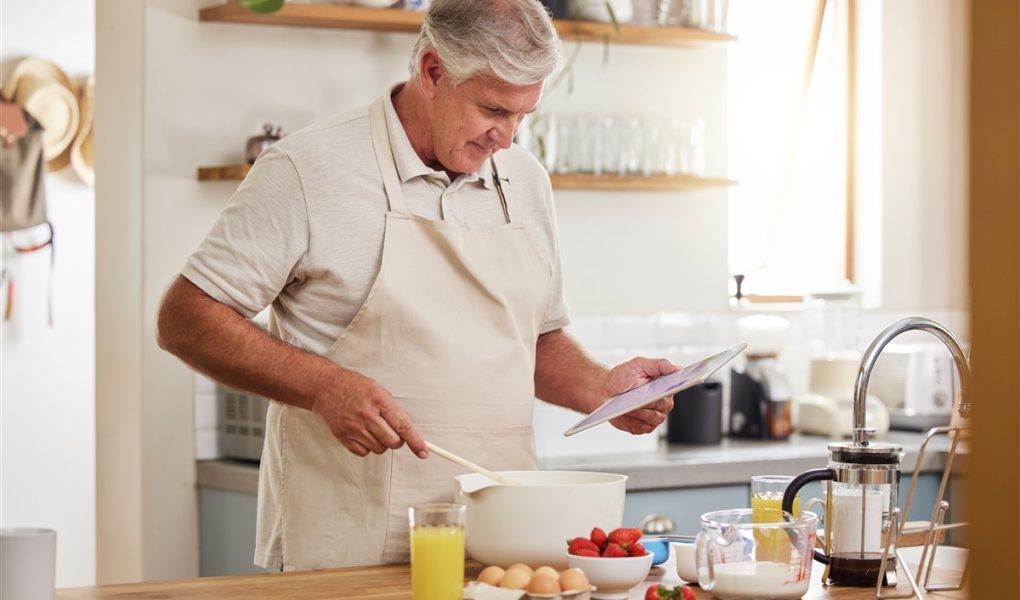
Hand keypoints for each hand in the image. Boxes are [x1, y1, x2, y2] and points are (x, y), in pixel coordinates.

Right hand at [311, 367, 427, 458]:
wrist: (326, 388)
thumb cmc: (354, 387)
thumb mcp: (378, 390)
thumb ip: (392, 409)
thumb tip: (407, 430)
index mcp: (379, 401)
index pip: (403, 425)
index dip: (415, 441)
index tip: (423, 452)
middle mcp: (367, 415)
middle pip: (393, 442)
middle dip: (397, 440)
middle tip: (391, 431)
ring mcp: (354, 427)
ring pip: (379, 449)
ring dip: (381, 443)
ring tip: (373, 428)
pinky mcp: (343, 436)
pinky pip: (364, 452)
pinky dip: (367, 446)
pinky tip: (363, 433)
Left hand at [601, 357, 679, 433]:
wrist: (604, 390)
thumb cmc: (621, 377)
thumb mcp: (639, 364)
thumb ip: (660, 365)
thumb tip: (677, 368)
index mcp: (664, 387)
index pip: (674, 388)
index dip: (672, 388)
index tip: (665, 387)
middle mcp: (662, 403)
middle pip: (664, 406)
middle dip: (651, 401)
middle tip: (639, 396)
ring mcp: (653, 417)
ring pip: (654, 418)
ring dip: (641, 411)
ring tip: (629, 404)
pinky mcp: (642, 427)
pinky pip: (643, 427)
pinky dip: (634, 421)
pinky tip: (626, 413)